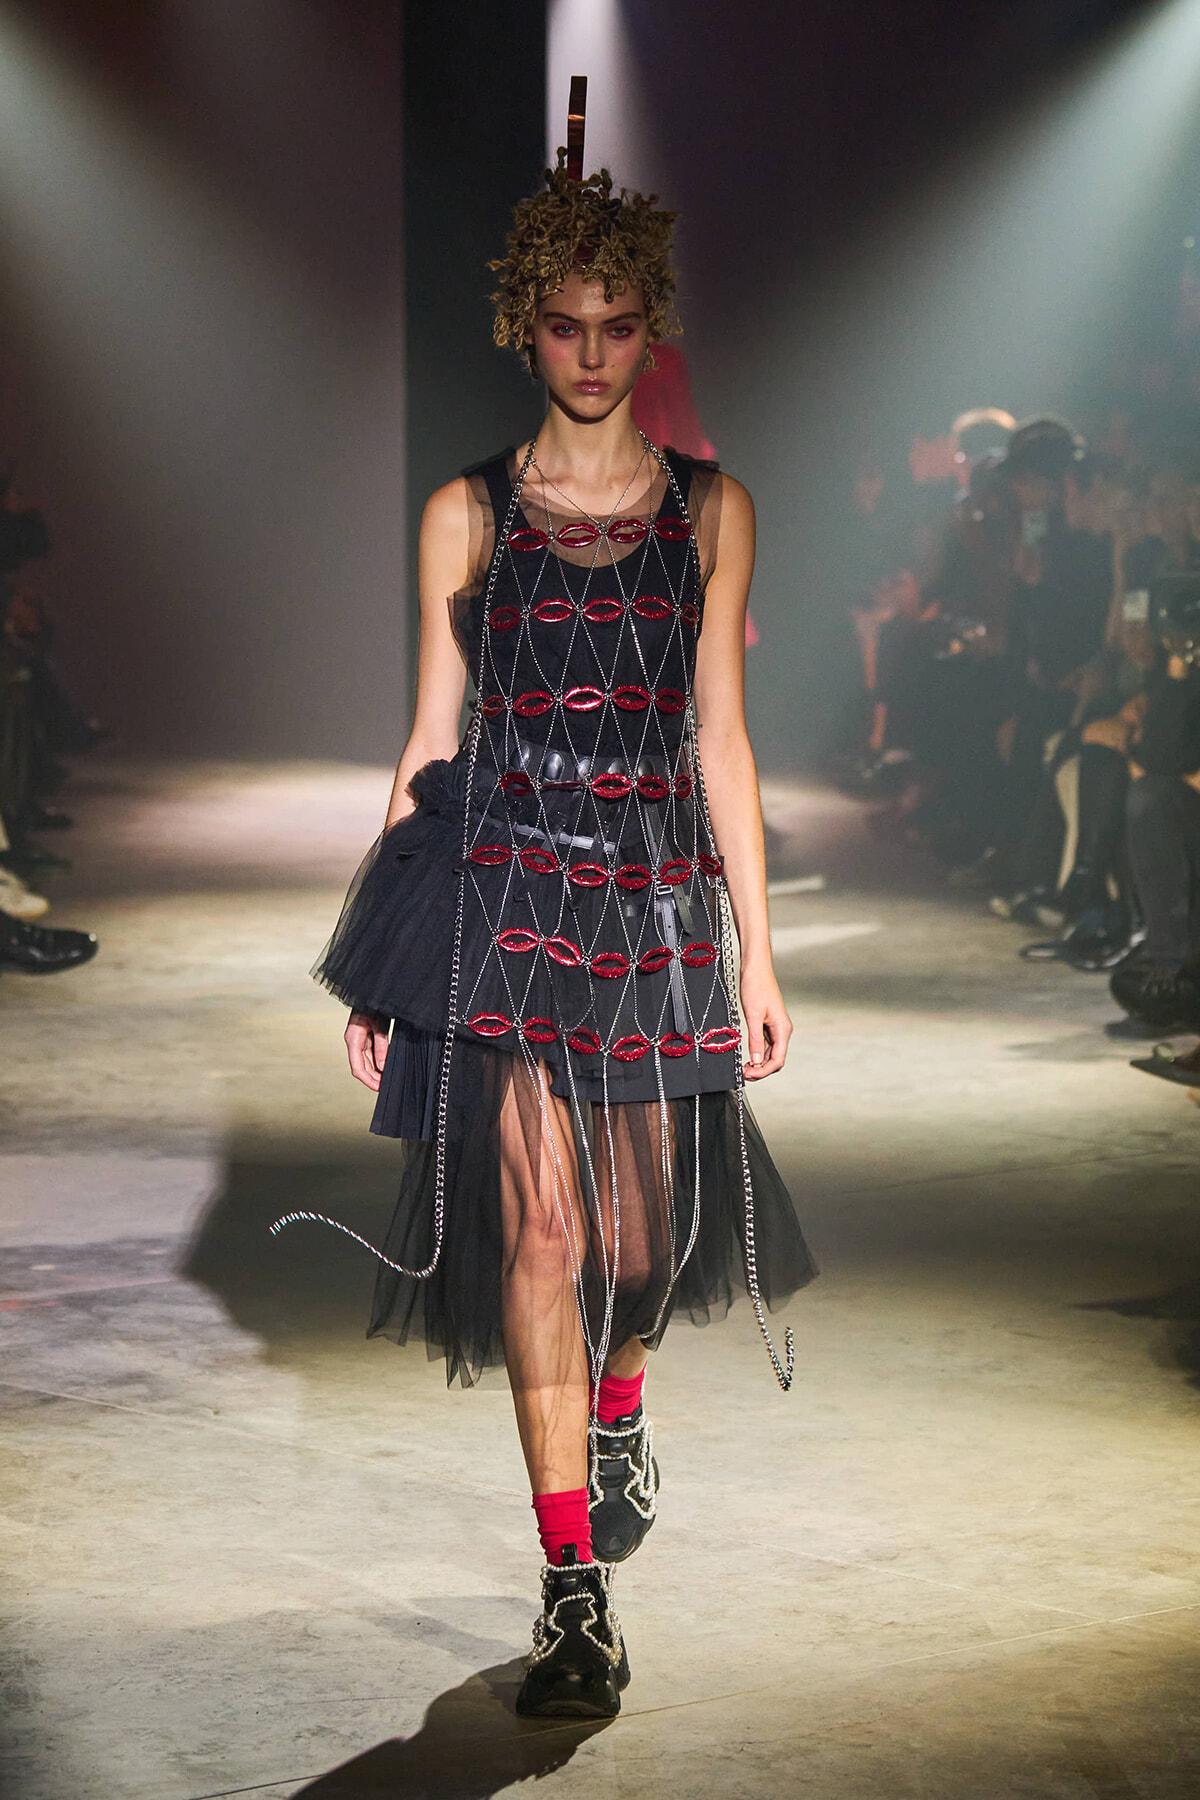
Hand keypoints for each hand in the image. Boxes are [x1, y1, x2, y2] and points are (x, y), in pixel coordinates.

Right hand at [345, 1009, 389, 1090]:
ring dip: (376, 1072)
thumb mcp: (380, 1024)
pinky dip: (377, 1062)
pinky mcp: (365, 1037)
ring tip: (387, 1080)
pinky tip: (386, 1067)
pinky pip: (370, 1054)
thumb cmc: (373, 1003)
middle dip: (373, 1078)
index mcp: (353, 1039)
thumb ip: (381, 1045)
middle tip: (386, 1087)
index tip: (379, 1088)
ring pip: (366, 1062)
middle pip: (362, 1067)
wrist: (372, 990)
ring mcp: (358, 1039)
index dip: (368, 1080)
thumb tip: (383, 1066)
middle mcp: (353, 1041)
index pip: (357, 1068)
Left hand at [739, 963, 790, 1079]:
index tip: (748, 1075)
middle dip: (760, 1070)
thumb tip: (756, 1061)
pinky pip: (766, 1045)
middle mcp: (782, 1030)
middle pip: (775, 1059)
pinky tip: (747, 1057)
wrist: (756, 969)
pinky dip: (757, 1053)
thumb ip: (756, 1040)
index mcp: (782, 1029)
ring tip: (743, 1068)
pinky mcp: (768, 1024)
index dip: (763, 1071)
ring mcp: (776, 1028)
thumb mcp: (753, 1015)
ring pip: (770, 1054)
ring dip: (759, 1063)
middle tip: (743, 1074)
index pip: (777, 1060)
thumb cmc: (756, 987)